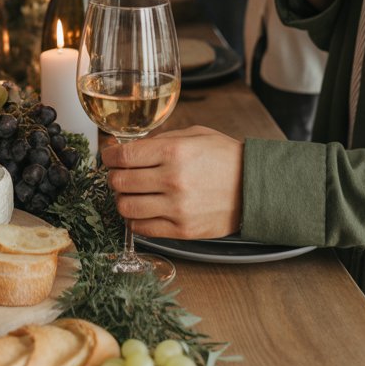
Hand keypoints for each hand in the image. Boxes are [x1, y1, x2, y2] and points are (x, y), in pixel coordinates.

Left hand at [101, 127, 243, 238]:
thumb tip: (129, 148)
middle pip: (120, 182)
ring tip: (130, 193)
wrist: (255, 186)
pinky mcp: (183, 230)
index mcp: (173, 152)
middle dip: (114, 176)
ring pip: (126, 207)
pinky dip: (135, 219)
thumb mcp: (194, 135)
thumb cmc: (225, 157)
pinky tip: (142, 210)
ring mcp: (177, 208)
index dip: (109, 156)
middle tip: (119, 174)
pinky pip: (142, 228)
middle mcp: (172, 180)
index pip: (123, 157)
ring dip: (122, 199)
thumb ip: (160, 140)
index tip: (109, 157)